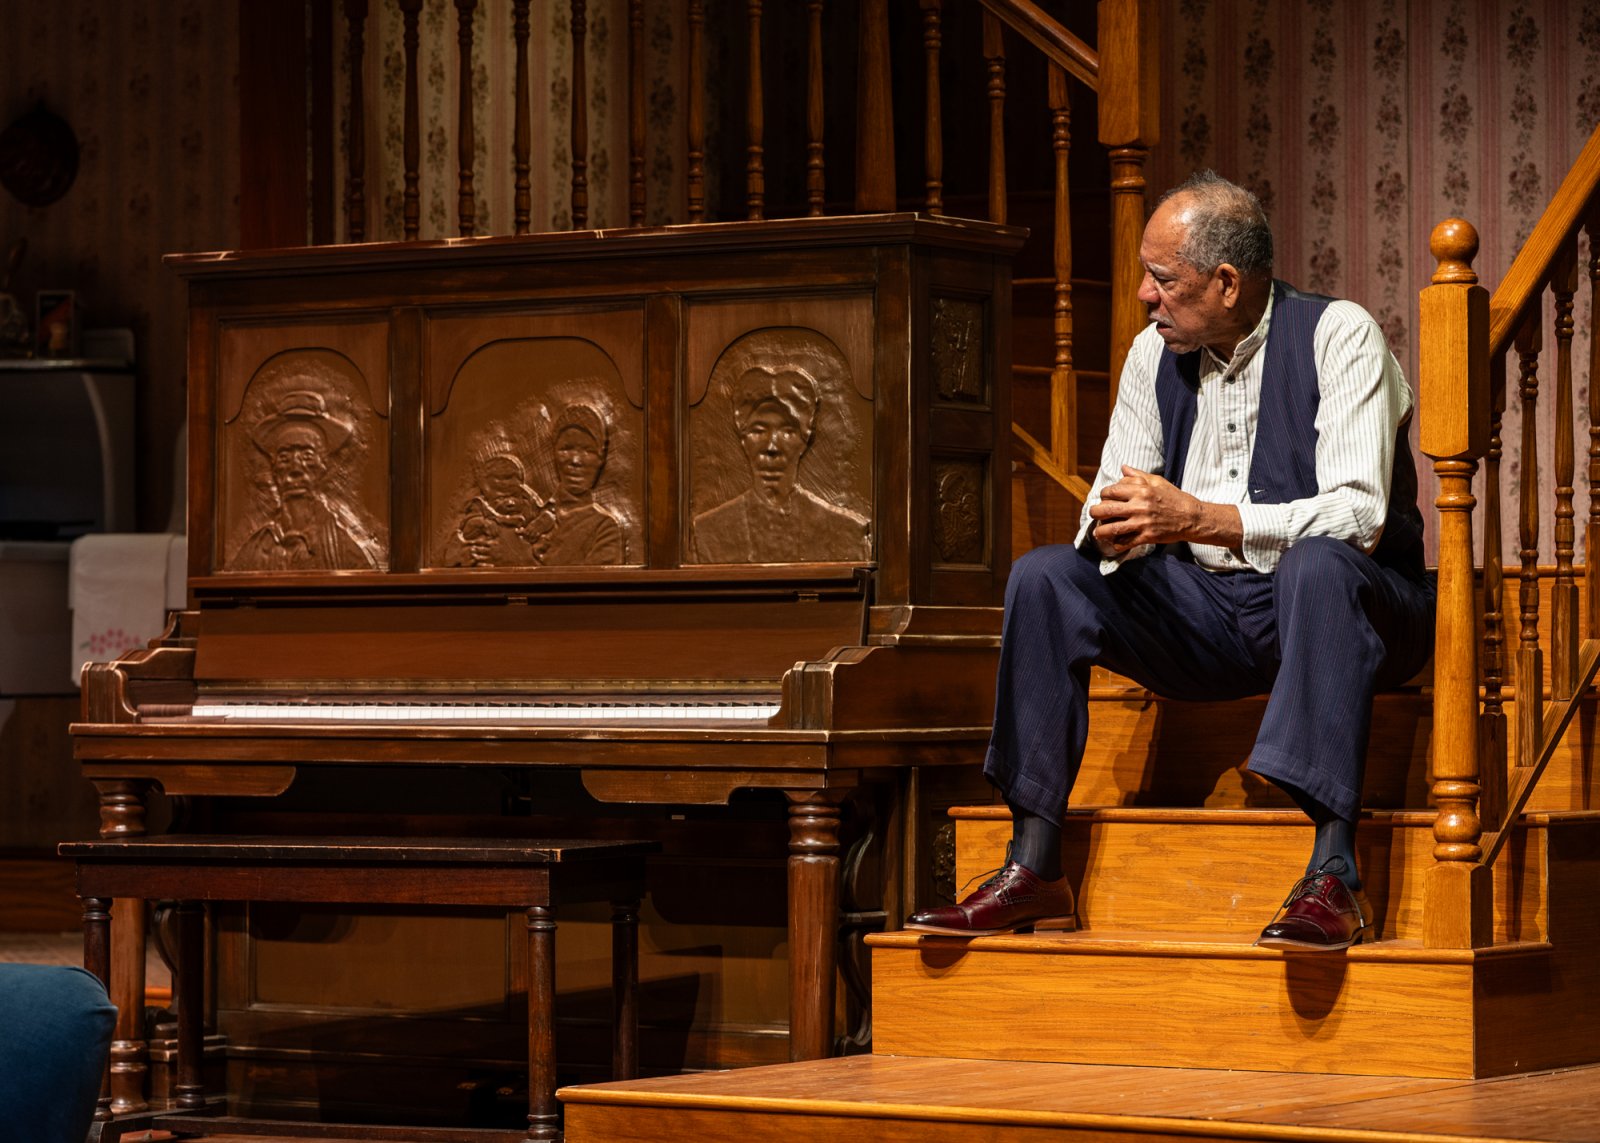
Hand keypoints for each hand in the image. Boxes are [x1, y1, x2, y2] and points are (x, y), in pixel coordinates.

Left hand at [1087, 466, 1241, 553]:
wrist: (1191, 517)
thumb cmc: (1173, 498)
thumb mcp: (1157, 482)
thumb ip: (1138, 476)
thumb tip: (1123, 468)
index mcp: (1141, 490)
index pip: (1111, 491)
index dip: (1103, 495)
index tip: (1104, 498)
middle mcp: (1139, 506)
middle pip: (1107, 509)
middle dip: (1095, 512)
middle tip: (1094, 514)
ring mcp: (1142, 522)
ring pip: (1113, 528)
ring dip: (1101, 532)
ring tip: (1098, 533)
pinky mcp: (1147, 536)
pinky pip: (1126, 542)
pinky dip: (1117, 544)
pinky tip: (1114, 543)